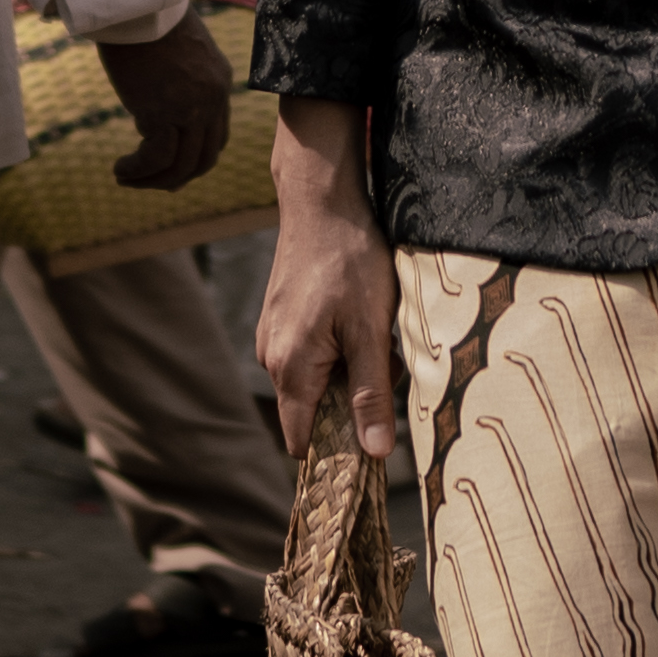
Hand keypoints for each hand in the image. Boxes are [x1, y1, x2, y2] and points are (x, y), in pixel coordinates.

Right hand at [93, 13, 234, 189]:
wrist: (135, 5)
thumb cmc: (146, 20)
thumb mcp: (176, 51)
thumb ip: (179, 78)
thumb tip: (159, 104)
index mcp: (219, 81)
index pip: (216, 135)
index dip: (194, 158)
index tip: (168, 166)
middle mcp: (212, 98)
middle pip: (204, 158)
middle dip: (176, 177)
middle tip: (148, 181)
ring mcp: (191, 108)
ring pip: (180, 165)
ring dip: (152, 180)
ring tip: (125, 178)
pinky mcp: (163, 113)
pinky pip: (155, 159)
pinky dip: (137, 171)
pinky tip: (120, 170)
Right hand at [258, 99, 402, 460]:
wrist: (322, 202)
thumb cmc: (351, 263)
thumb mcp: (371, 331)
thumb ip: (372, 394)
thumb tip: (374, 453)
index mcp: (291, 370)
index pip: (302, 442)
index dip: (336, 451)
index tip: (373, 444)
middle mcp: (271, 358)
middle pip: (311, 411)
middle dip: (350, 404)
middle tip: (385, 370)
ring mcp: (272, 336)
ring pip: (313, 381)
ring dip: (346, 373)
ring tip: (374, 337)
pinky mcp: (280, 318)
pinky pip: (308, 355)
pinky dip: (336, 350)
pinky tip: (357, 319)